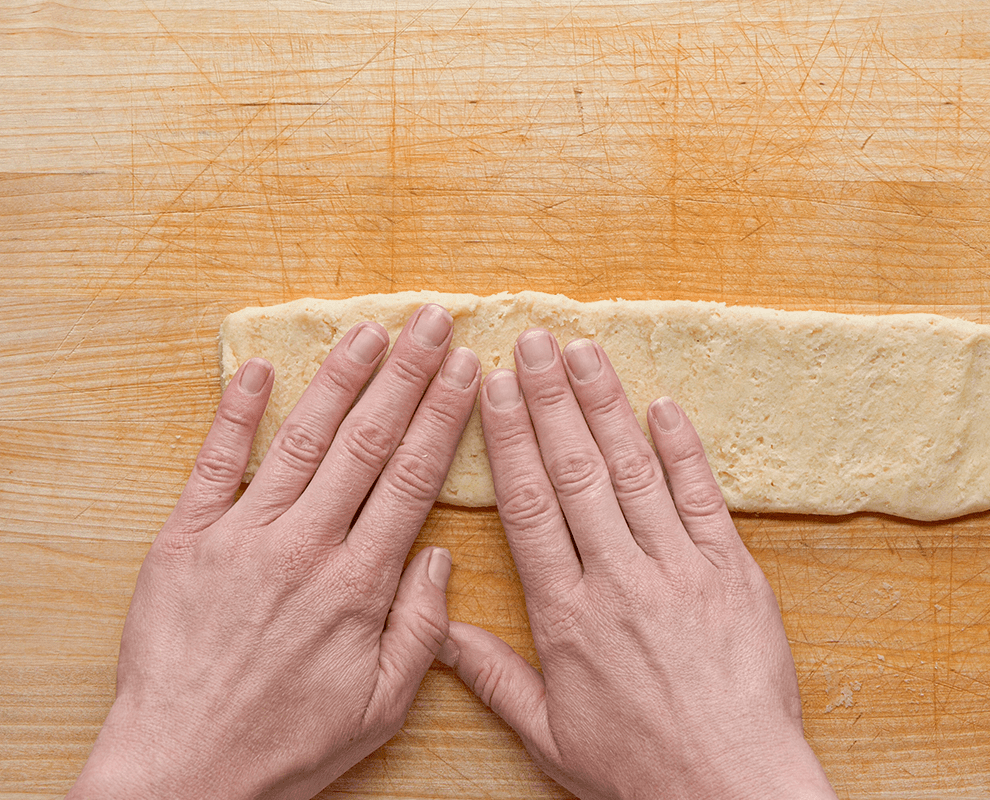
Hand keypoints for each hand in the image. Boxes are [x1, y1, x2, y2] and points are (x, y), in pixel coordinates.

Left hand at [67, 305, 480, 799]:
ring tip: (370, 331)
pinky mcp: (184, 540)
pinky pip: (215, 464)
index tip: (467, 369)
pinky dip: (236, 413)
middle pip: (367, 443)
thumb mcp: (381, 706)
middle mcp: (305, 547)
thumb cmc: (287, 743)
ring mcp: (241, 537)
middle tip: (432, 321)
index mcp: (358, 585)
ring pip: (303, 440)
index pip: (412, 478)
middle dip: (407, 375)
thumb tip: (440, 554)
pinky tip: (260, 368)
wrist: (183, 773)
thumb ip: (422, 629)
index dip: (443, 417)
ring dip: (340, 379)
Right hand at [438, 330, 836, 799]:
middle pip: (575, 472)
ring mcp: (678, 569)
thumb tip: (441, 632)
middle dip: (551, 399)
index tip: (492, 388)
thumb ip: (493, 676)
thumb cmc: (637, 766)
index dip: (510, 440)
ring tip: (584, 353)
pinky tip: (663, 406)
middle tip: (533, 342)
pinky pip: (703, 498)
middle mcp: (618, 578)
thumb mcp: (549, 733)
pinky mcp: (731, 571)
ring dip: (607, 407)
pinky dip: (684, 450)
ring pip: (633, 472)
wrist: (729, 785)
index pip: (529, 506)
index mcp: (566, 613)